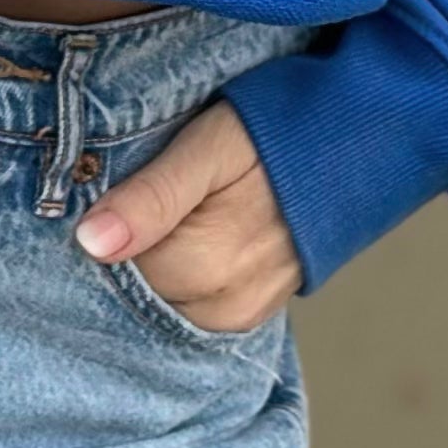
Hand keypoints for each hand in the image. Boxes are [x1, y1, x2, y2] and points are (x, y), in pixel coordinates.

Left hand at [74, 99, 299, 331]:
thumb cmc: (276, 132)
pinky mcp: (253, 312)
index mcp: (209, 265)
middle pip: (139, 288)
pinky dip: (181, 276)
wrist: (356, 146)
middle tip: (157, 190)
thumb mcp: (209, 145)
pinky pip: (192, 307)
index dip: (109, 224)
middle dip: (134, 245)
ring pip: (163, 301)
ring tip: (184, 209)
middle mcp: (227, 305)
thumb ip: (153, 195)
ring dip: (158, 261)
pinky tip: (196, 233)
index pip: (115, 268)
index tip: (123, 185)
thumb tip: (91, 244)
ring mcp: (244, 314)